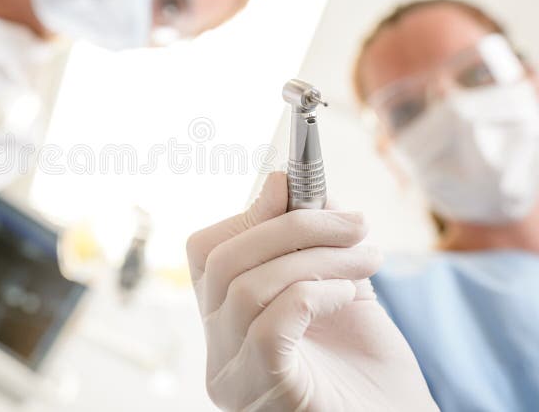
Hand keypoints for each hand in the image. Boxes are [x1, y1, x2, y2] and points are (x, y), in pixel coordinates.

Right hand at [186, 172, 436, 411]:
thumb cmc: (371, 370)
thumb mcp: (338, 289)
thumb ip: (311, 243)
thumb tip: (290, 185)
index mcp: (227, 324)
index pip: (205, 255)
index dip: (245, 214)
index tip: (291, 186)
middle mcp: (218, 352)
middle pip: (221, 262)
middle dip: (291, 227)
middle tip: (355, 222)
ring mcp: (235, 376)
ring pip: (247, 287)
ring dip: (316, 257)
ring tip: (367, 258)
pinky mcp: (264, 392)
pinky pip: (269, 324)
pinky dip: (313, 293)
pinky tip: (347, 296)